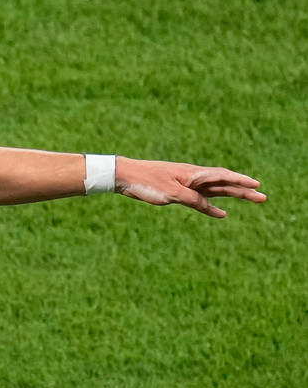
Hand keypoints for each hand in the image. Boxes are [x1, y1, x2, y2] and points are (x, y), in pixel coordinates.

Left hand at [115, 157, 265, 217]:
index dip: (240, 181)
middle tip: (263, 197)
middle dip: (243, 190)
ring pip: (215, 191)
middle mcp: (193, 177)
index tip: (257, 185)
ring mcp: (187, 184)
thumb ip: (193, 199)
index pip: (222, 176)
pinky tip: (221, 213)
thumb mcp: (172, 193)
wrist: (125, 176)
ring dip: (232, 196)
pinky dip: (211, 206)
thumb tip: (212, 207)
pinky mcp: (178, 192)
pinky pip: (200, 200)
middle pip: (224, 184)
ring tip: (251, 200)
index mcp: (193, 174)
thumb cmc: (147, 181)